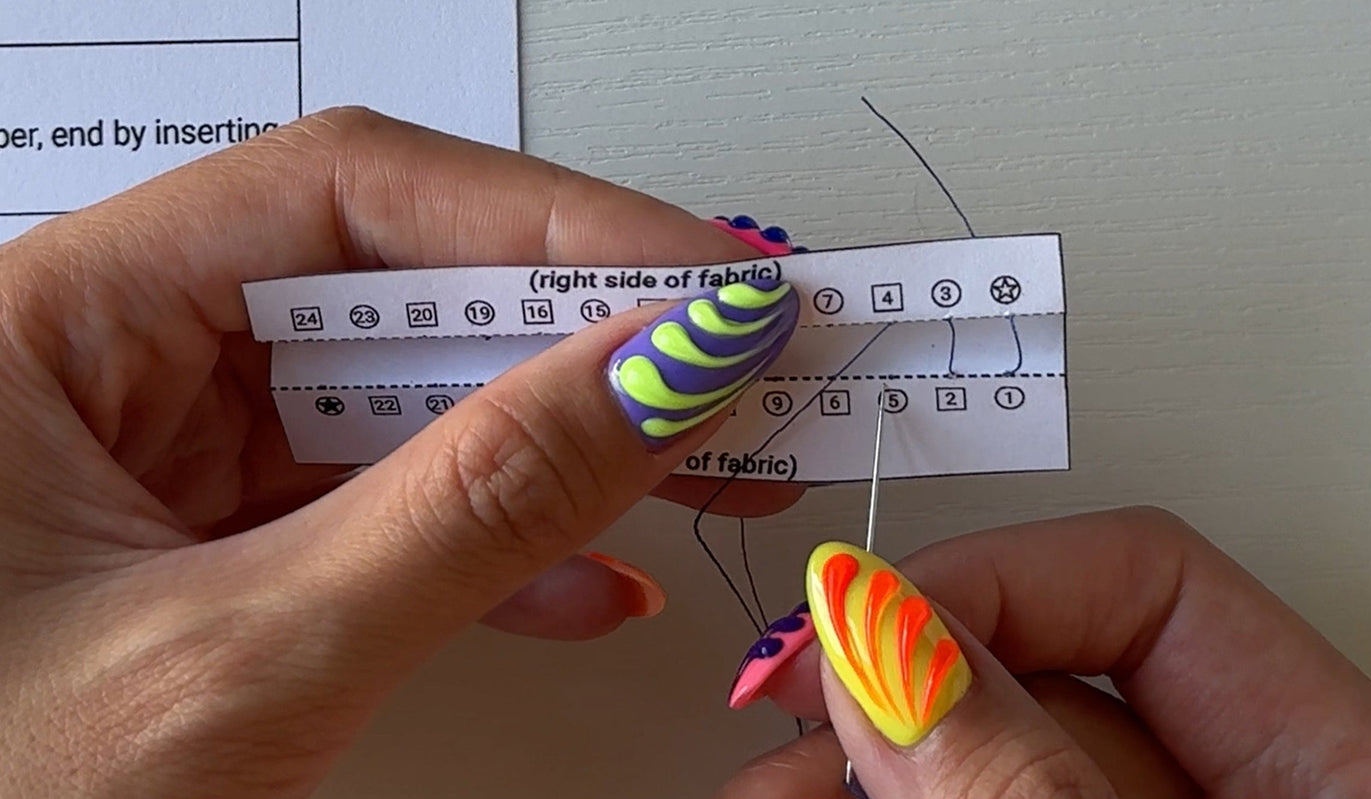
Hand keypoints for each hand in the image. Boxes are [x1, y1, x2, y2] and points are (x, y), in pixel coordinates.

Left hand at [0, 107, 801, 796]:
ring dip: (565, 442)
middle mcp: (106, 364)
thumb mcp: (250, 656)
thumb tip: (658, 376)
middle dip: (583, 338)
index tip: (703, 282)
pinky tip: (588, 579)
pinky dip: (496, 542)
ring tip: (706, 465)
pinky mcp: (216, 544)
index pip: (343, 196)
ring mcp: (165, 459)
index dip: (549, 222)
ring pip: (405, 402)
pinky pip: (382, 503)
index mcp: (52, 324)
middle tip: (735, 363)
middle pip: (392, 291)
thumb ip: (474, 508)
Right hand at [722, 507, 1370, 797]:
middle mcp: (1244, 798)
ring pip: (982, 761)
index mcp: (1349, 773)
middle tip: (793, 706)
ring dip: (859, 755)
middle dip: (892, 680)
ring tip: (771, 776)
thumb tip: (888, 644)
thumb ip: (1029, 782)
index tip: (859, 626)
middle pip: (1041, 671)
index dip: (988, 578)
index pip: (1155, 582)